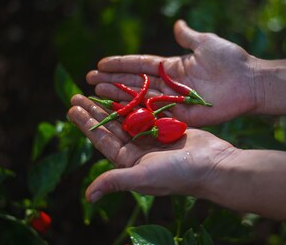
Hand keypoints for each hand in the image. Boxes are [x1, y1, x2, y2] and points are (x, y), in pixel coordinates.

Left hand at [67, 94, 236, 201]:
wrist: (214, 164)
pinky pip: (146, 111)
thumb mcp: (144, 177)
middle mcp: (139, 151)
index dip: (86, 125)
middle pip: (111, 127)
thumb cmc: (179, 173)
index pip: (102, 141)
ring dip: (112, 104)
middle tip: (77, 95)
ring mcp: (153, 139)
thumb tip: (88, 196)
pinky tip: (124, 90)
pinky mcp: (167, 128)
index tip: (72, 108)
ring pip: (127, 118)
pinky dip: (135, 101)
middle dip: (94, 111)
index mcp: (130, 163)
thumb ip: (116, 181)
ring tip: (97, 89)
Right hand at [86, 20, 258, 126]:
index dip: (120, 64)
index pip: (140, 64)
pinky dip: (138, 113)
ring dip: (119, 95)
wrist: (249, 82)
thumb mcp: (206, 43)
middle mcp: (169, 85)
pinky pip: (155, 114)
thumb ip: (188, 37)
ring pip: (140, 98)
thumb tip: (177, 24)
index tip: (100, 64)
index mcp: (172, 67)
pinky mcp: (181, 116)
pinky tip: (119, 112)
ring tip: (97, 93)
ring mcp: (173, 101)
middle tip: (89, 81)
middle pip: (135, 82)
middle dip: (112, 81)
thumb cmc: (230, 61)